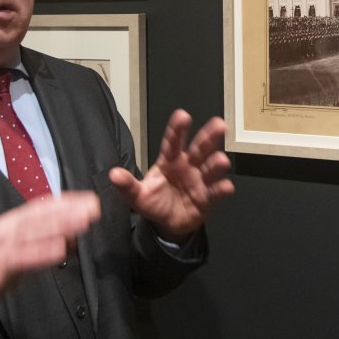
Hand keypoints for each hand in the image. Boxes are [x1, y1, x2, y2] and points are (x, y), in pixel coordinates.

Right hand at [0, 191, 100, 309]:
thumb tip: (72, 238)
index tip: (89, 198)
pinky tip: (60, 250)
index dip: (66, 201)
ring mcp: (0, 246)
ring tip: (82, 223)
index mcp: (12, 222)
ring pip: (32, 233)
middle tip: (92, 207)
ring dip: (59, 226)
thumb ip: (43, 242)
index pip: (42, 207)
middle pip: (40, 217)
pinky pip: (20, 257)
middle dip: (68, 211)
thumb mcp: (18, 248)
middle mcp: (7, 229)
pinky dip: (40, 252)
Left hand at [108, 109, 233, 241]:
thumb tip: (113, 174)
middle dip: (209, 136)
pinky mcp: (208, 198)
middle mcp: (188, 166)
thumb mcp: (138, 196)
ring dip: (216, 163)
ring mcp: (200, 181)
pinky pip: (216, 192)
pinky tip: (226, 187)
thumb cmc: (154, 202)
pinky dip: (222, 190)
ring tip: (220, 160)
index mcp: (170, 161)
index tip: (183, 115)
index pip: (173, 142)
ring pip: (210, 168)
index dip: (177, 129)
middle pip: (200, 149)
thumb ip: (127, 186)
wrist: (168, 223)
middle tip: (219, 124)